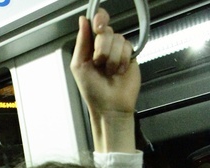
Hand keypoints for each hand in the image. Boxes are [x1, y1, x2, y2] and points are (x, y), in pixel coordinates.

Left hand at [70, 9, 140, 152]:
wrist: (110, 106)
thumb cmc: (92, 90)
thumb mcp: (79, 65)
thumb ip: (81, 42)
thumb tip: (83, 20)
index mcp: (90, 46)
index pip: (95, 22)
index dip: (99, 20)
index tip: (98, 28)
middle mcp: (105, 46)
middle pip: (107, 31)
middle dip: (102, 48)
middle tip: (99, 63)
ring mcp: (118, 51)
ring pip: (119, 39)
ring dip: (112, 58)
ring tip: (109, 72)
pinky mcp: (130, 57)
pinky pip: (128, 47)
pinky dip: (122, 61)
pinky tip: (119, 71)